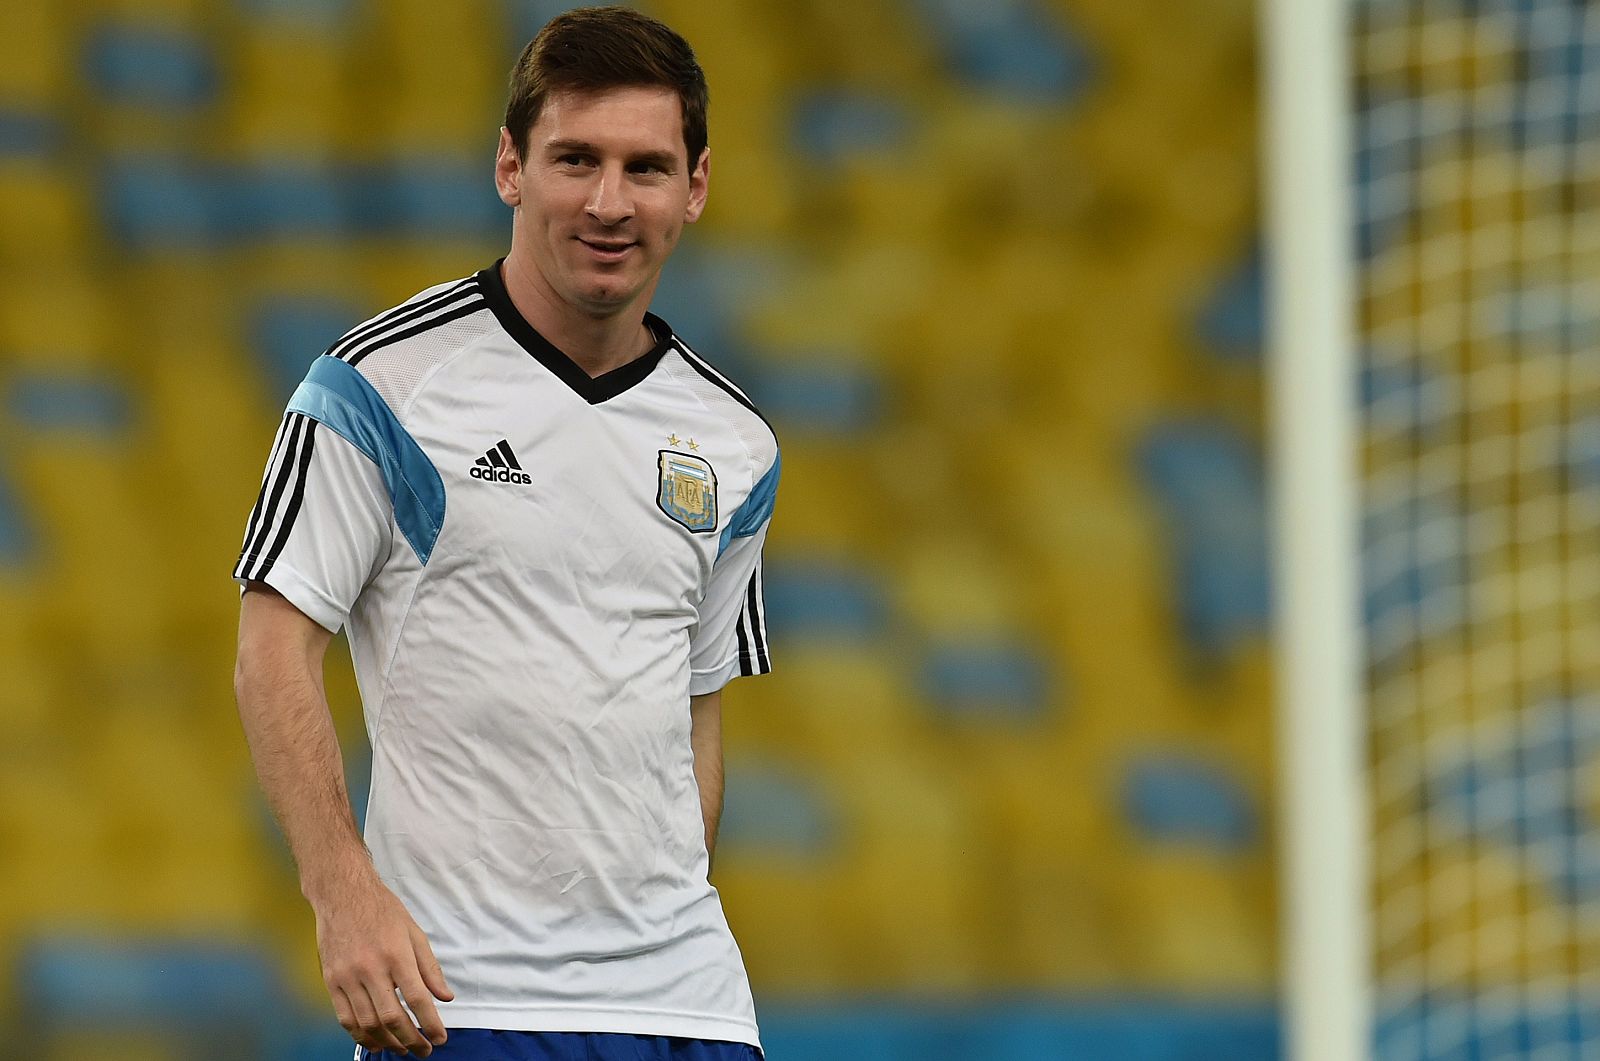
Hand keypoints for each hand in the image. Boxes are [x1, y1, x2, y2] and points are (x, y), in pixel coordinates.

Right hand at [312, 871, 454, 1056]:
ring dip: (387, 1042)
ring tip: (401, 1049)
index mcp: (396, 954)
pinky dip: (360, 1036)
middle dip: (411, 1040)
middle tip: (423, 1050)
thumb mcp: (414, 933)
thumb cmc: (382, 911)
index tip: (440, 1038)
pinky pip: (345, 1018)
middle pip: (392, 1017)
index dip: (429, 1024)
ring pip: (367, 1023)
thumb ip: (430, 968)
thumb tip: (445, 997)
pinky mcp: (331, 981)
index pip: (417, 999)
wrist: (343, 894)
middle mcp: (371, 968)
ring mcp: (348, 976)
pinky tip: (374, 1042)